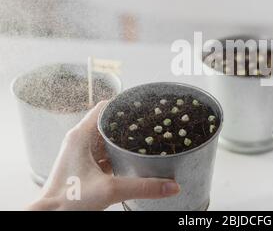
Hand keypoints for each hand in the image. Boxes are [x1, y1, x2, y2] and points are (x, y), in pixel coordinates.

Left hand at [28, 101, 179, 210]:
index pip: (104, 107)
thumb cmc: (66, 201)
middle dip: (128, 124)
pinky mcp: (84, 167)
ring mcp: (81, 154)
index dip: (123, 104)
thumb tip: (171, 186)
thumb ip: (143, 187)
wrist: (51, 218)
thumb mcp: (110, 190)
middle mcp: (79, 141)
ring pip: (106, 139)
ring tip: (144, 139)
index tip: (141, 106)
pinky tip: (131, 160)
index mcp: (80, 136)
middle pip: (107, 122)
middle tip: (148, 124)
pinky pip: (104, 154)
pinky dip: (118, 154)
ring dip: (123, 140)